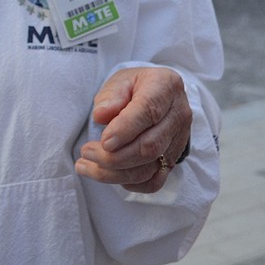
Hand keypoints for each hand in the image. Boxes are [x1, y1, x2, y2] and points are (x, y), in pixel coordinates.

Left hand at [75, 67, 191, 192]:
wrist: (155, 96)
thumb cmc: (134, 86)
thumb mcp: (120, 80)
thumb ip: (111, 96)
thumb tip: (101, 115)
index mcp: (166, 86)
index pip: (149, 111)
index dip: (125, 130)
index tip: (104, 142)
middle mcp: (178, 115)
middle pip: (149, 146)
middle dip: (114, 156)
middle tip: (86, 152)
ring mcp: (179, 140)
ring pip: (150, 168)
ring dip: (114, 173)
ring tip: (86, 166)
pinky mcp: (173, 159)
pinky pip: (154, 181)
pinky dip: (130, 184)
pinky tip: (109, 175)